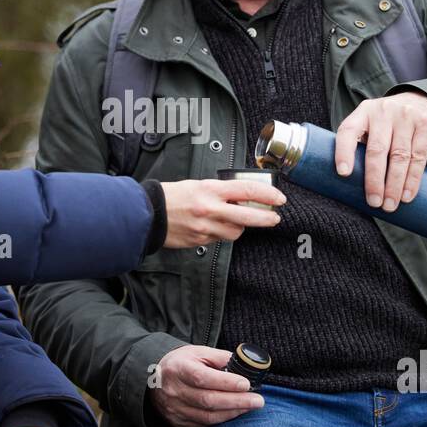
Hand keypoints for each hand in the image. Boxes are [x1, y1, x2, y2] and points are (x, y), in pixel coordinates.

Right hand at [149, 344, 263, 426]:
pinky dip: (222, 419)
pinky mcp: (177, 421)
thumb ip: (220, 358)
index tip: (247, 384)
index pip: (203, 378)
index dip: (226, 383)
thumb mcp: (198, 352)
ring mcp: (174, 408)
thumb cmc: (182, 363)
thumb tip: (244, 365)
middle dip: (237, 401)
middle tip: (258, 400)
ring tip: (250, 406)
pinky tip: (235, 412)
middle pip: (208, 400)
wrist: (154, 379)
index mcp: (178, 368)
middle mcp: (174, 390)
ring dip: (233, 412)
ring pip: (207, 416)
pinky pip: (203, 424)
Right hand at [159, 179, 285, 248]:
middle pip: (247, 217)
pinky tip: (213, 227)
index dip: (267, 195)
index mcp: (210, 190)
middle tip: (275, 218)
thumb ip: (219, 192)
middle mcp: (210, 209)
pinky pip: (219, 239)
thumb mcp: (197, 185)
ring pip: (235, 232)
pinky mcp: (200, 241)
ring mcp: (205, 228)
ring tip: (232, 221)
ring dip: (239, 227)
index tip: (278, 198)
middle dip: (265, 218)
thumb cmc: (171, 196)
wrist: (148, 214)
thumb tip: (239, 198)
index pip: (246, 191)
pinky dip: (221, 234)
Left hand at [333, 92, 426, 211]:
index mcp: (362, 113)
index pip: (348, 131)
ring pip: (399, 156)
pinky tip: (407, 195)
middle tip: (374, 202)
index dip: (343, 152)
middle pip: (376, 149)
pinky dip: (412, 179)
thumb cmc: (387, 125)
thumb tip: (351, 189)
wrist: (420, 102)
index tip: (343, 174)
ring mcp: (406, 116)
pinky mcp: (426, 125)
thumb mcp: (371, 126)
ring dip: (394, 185)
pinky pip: (419, 156)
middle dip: (374, 180)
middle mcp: (383, 112)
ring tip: (390, 205)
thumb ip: (360, 148)